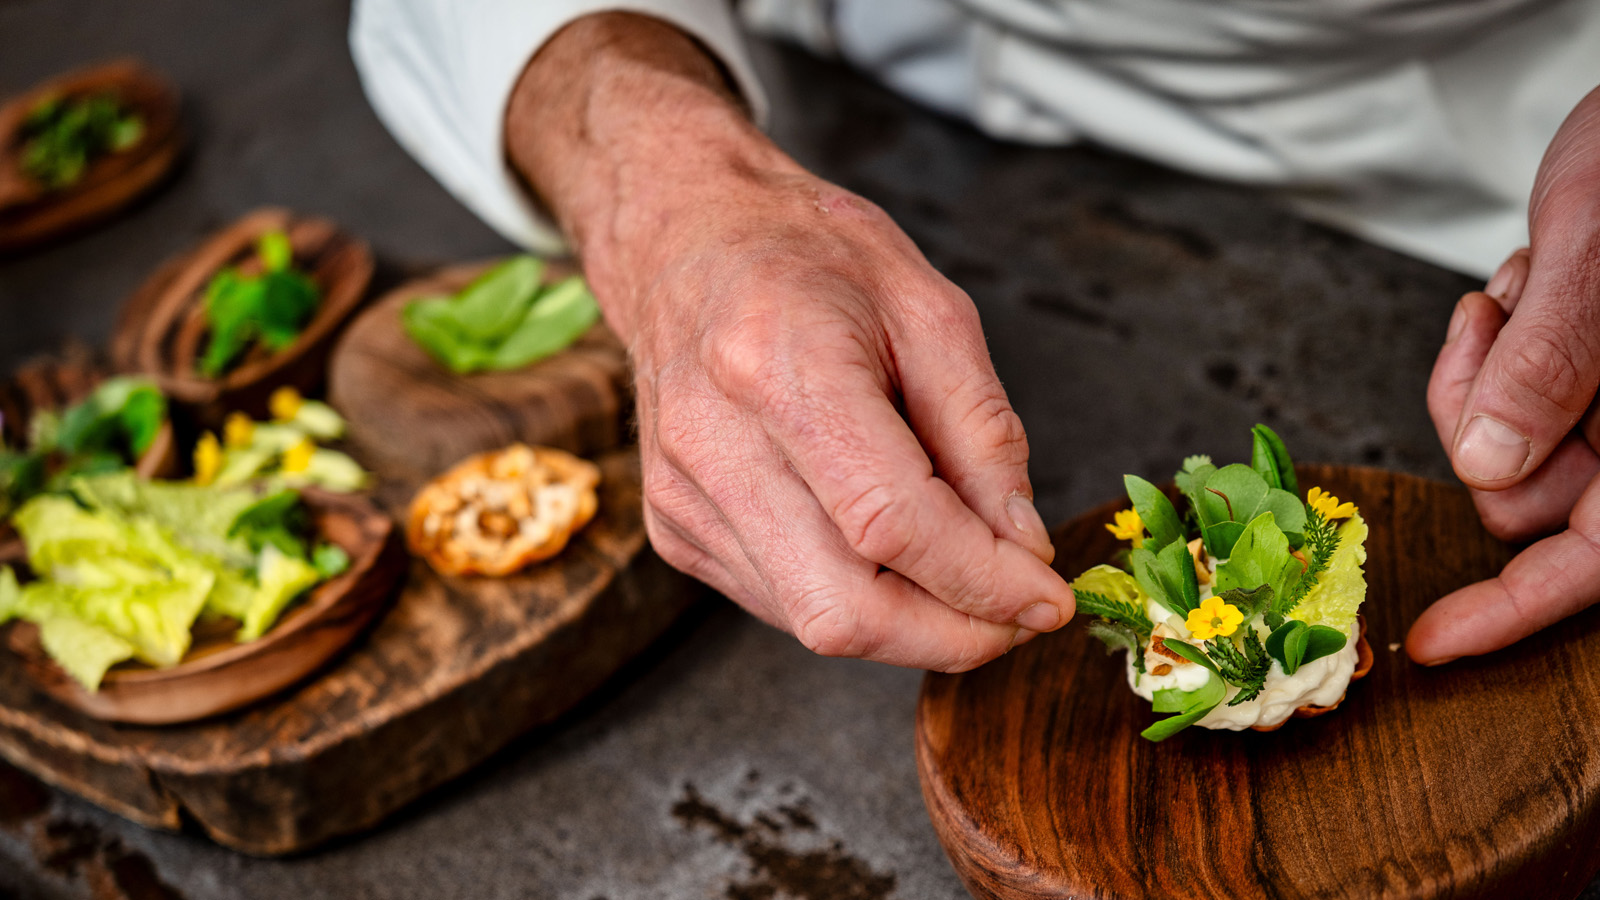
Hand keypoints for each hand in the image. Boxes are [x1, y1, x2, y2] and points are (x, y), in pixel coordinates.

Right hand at [506, 13, 1071, 670]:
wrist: (684, 243)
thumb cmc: (808, 258)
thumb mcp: (931, 311)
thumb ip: (984, 435)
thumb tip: (1021, 550)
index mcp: (778, 366)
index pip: (891, 523)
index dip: (983, 581)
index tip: (1048, 599)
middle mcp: (714, 444)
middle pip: (843, 609)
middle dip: (951, 637)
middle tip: (1015, 616)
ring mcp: (684, 497)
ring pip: (816, 624)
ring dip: (910, 620)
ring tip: (954, 562)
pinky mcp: (675, 530)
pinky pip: (785, 604)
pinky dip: (855, 594)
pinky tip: (878, 542)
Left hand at [1409, 85, 1599, 664]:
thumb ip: (1553, 362)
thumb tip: (1490, 468)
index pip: (1597, 559)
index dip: (1514, 609)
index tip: (1432, 643)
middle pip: (1521, 497)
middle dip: (1479, 418)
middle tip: (1496, 318)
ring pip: (1495, 451)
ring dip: (1481, 370)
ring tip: (1526, 286)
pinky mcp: (1574, 379)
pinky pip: (1494, 398)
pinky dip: (1487, 347)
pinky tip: (1528, 283)